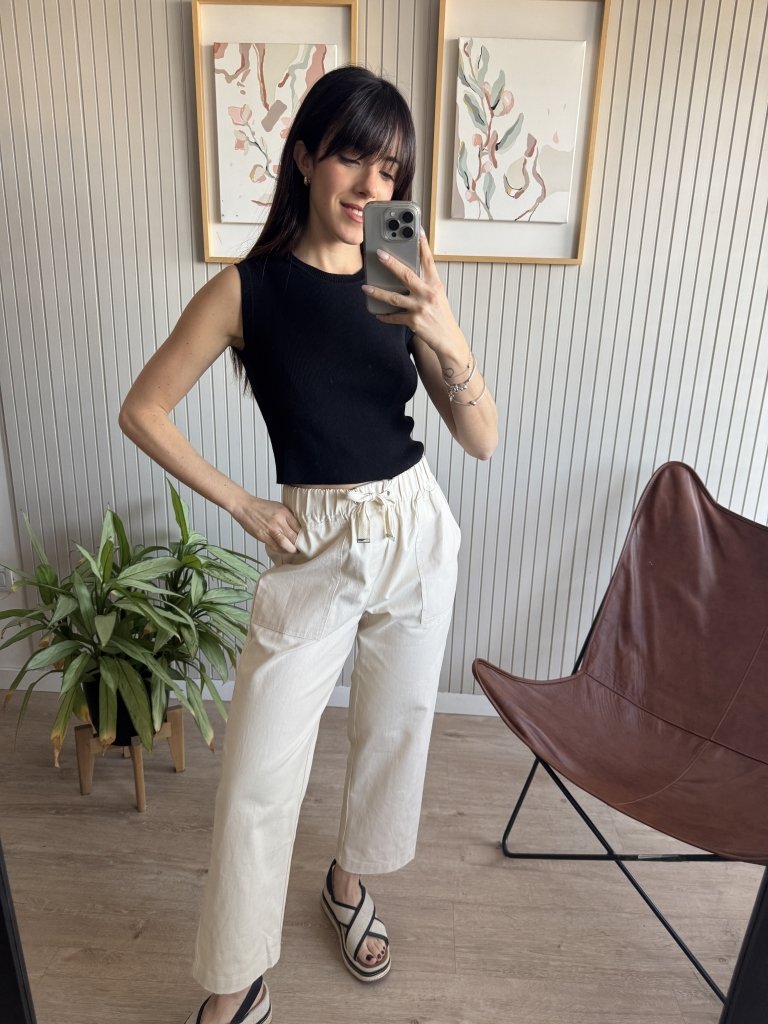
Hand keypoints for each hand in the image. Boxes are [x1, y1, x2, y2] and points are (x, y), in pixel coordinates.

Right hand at [231, 496, 300, 552]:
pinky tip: (283, 550)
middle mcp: (279, 522)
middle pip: (294, 538)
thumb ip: (288, 517)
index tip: (306, 539)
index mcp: (284, 513)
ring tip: (294, 551)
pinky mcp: (263, 537)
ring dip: (291, 550)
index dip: (304, 536)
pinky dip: (281, 550)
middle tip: (302, 548)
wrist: (245, 507)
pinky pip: (275, 547)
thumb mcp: (279, 507)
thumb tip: (298, 527)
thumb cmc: (262, 507)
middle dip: (299, 545)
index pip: (299, 528)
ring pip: (286, 545)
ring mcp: (271, 530)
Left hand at [361, 231, 464, 357]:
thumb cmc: (441, 315)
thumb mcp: (437, 295)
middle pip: (407, 275)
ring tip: (366, 287)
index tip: (417, 230)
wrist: (448, 339)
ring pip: (394, 297)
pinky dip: (385, 316)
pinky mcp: (414, 322)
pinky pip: (394, 317)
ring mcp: (420, 308)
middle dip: (392, 264)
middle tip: (379, 254)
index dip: (423, 245)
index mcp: (435, 284)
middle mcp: (428, 294)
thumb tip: (406, 273)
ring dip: (378, 292)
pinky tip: (377, 313)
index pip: (428, 261)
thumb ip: (425, 283)